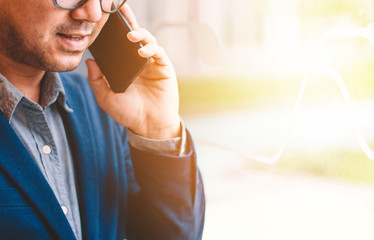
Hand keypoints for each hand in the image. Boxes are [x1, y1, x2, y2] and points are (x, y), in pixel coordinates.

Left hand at [86, 4, 180, 139]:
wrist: (148, 126)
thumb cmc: (128, 113)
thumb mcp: (106, 97)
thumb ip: (97, 80)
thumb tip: (90, 61)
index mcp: (124, 67)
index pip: (118, 44)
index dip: (113, 31)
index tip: (104, 19)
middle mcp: (138, 62)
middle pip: (133, 35)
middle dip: (127, 20)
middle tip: (120, 8)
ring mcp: (152, 63)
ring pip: (147, 40)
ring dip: (139, 33)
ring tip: (130, 35)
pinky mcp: (164, 67)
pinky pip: (158, 52)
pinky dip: (151, 48)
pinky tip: (142, 52)